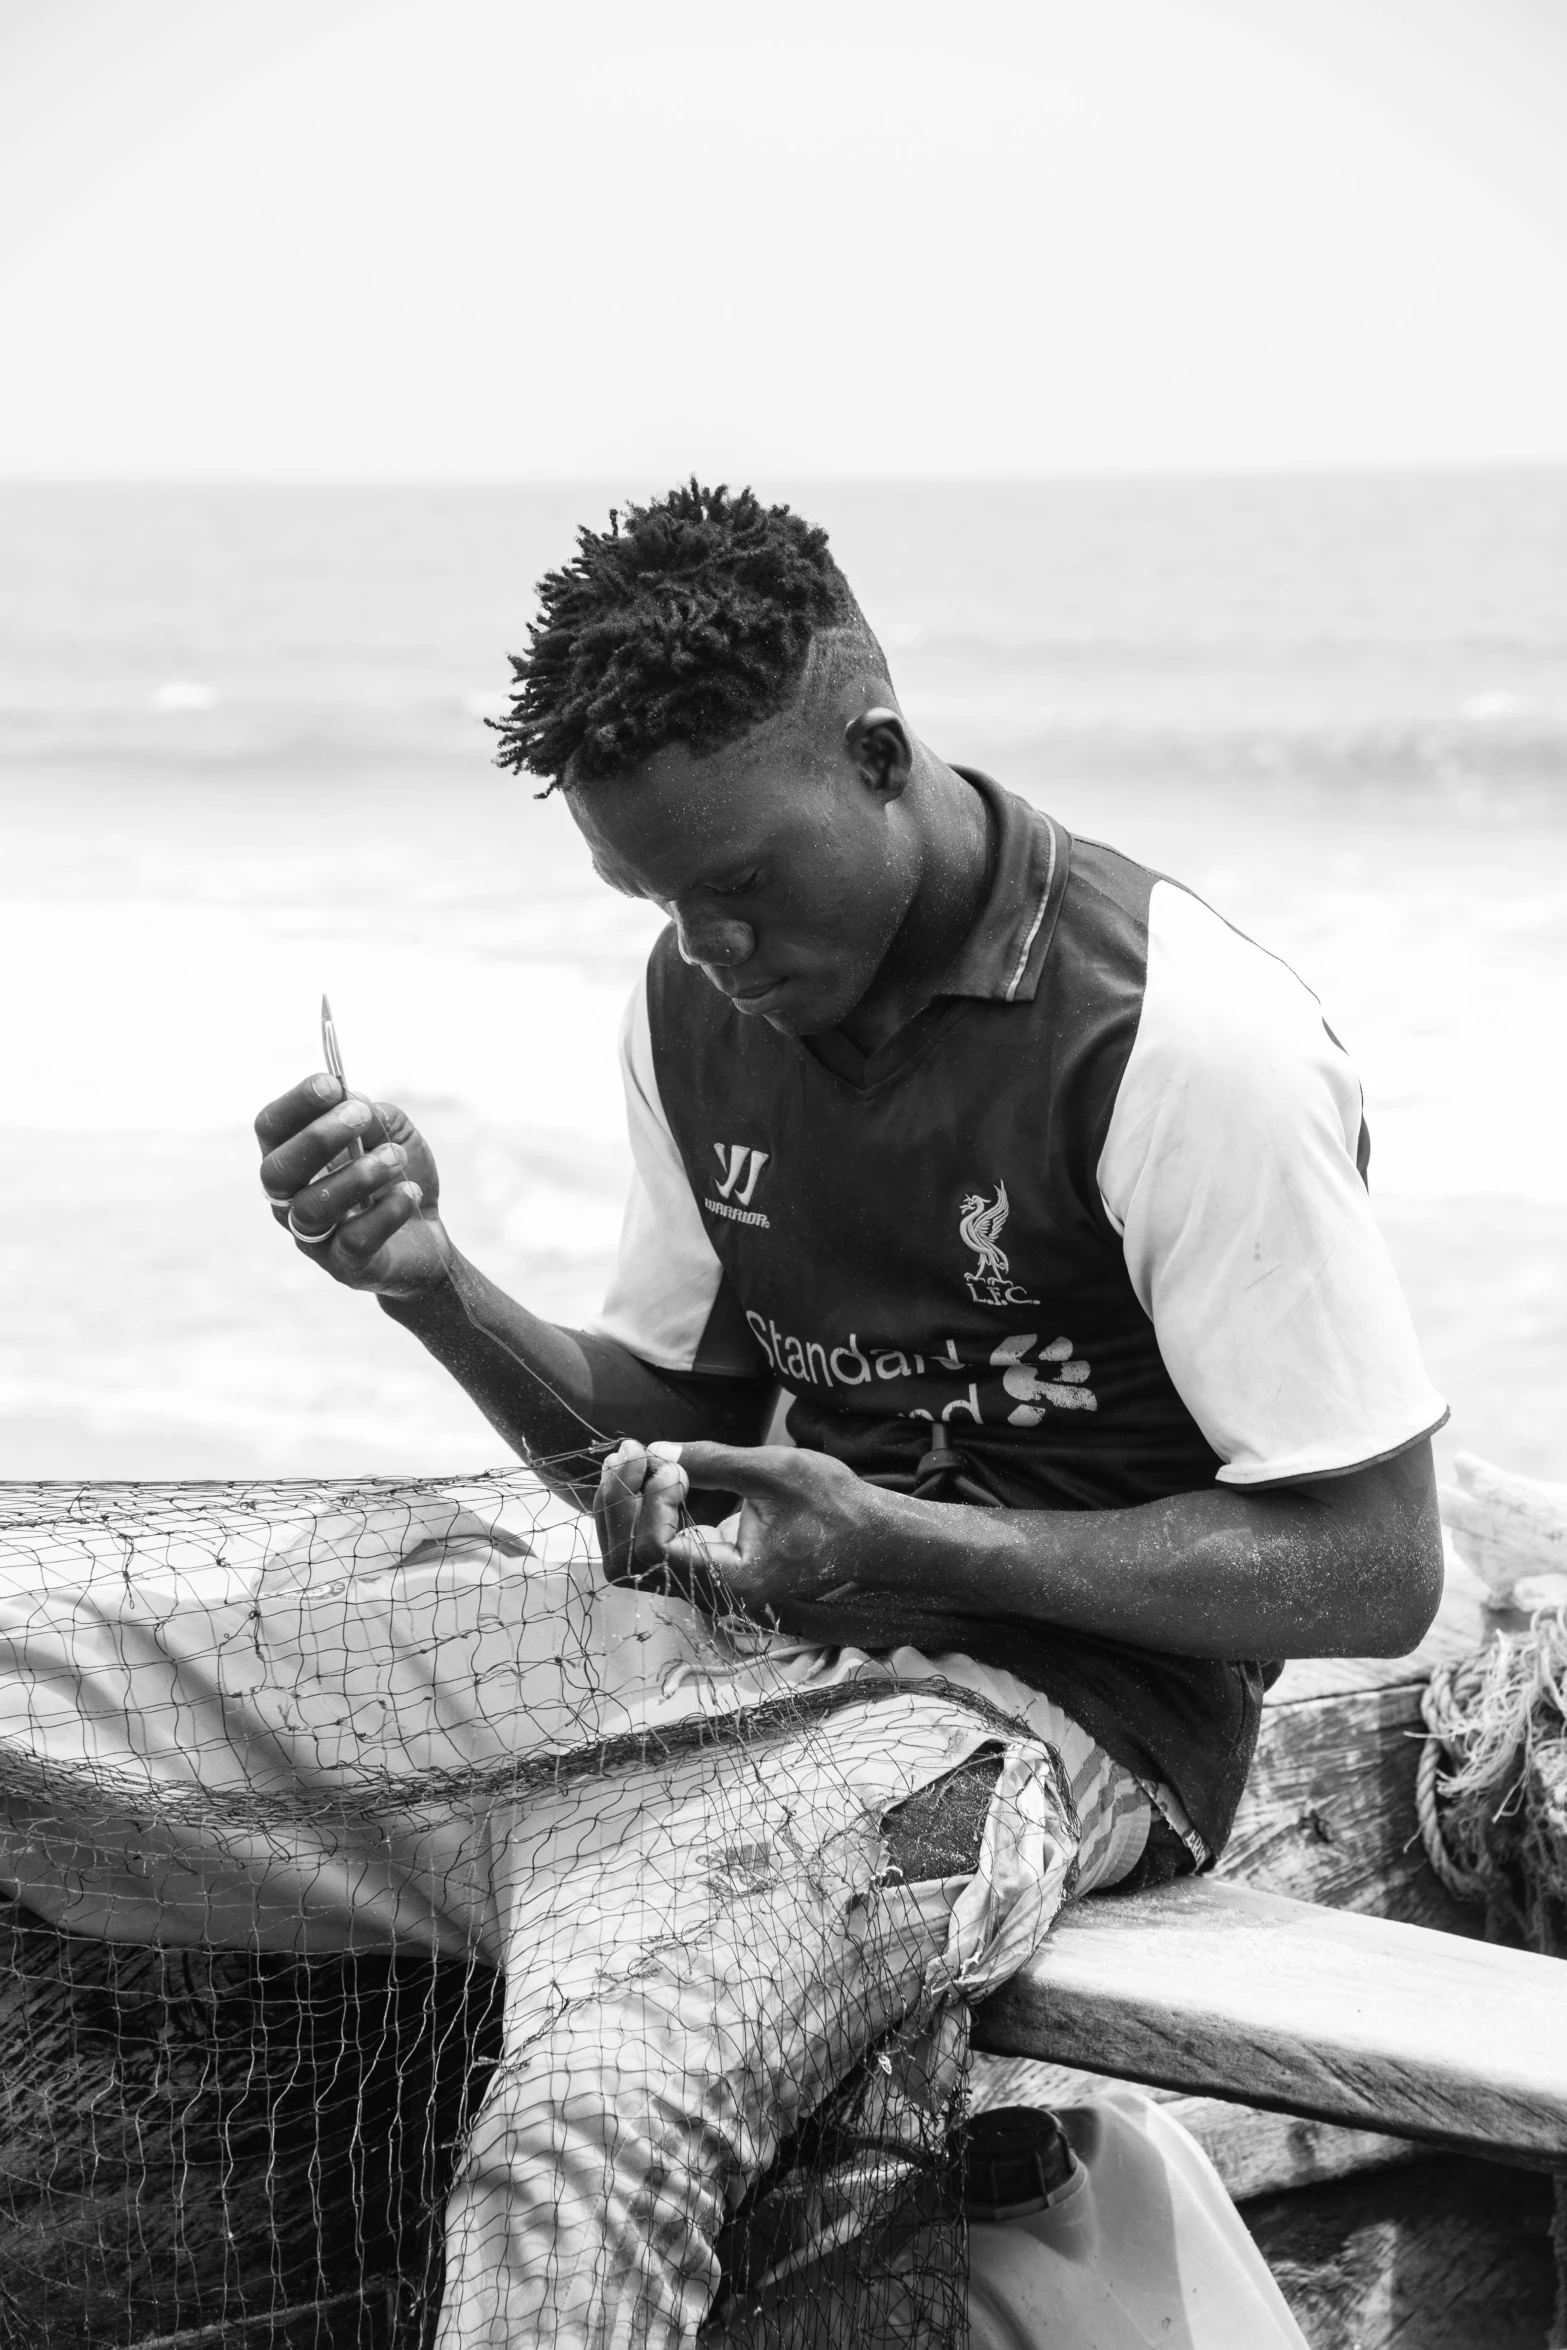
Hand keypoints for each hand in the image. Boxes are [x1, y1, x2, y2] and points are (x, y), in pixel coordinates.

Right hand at [255, 1073, 450, 1298]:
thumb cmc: (396, 1179)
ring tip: (396, 1158)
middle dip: (318, 1138)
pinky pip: (355, 1239)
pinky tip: (411, 1192)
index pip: (270, 1129)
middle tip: (361, 1117)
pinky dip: (387, 1211)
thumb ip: (371, 1114)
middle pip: (276, 1171)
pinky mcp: (347, 1266)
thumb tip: (350, 1098)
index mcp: (293, 1161)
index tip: (331, 1084)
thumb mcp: (392, 1135)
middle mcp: (289, 1201)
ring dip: (358, 1174)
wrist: (427, 1241)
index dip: (295, 1104)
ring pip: (312, 1208)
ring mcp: (314, 1238)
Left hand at [592, 1437, 901, 1634]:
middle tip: (628, 1451)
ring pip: (633, 1559)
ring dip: (623, 1507)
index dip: (648, 1504)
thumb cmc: (833, 1504)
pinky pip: (653, 1549)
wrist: (866, 1536)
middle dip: (618, 1503)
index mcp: (732, 1580)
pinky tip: (648, 1473)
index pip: (654, 1552)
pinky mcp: (706, 1567)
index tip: (672, 1466)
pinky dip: (640, 1511)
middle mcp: (711, 1593)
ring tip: (631, 1457)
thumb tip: (653, 1452)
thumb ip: (712, 1461)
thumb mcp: (776, 1470)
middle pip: (629, 1563)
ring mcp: (705, 1584)